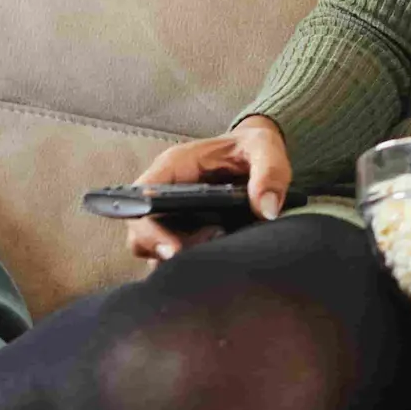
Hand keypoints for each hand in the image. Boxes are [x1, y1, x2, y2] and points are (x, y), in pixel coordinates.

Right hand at [125, 115, 291, 262]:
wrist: (257, 153)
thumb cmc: (253, 145)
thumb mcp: (265, 146)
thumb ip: (269, 172)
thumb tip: (267, 209)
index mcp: (173, 167)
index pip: (141, 199)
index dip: (148, 228)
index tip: (174, 250)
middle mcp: (165, 193)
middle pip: (142, 232)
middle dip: (166, 250)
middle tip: (205, 255)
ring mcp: (174, 216)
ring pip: (156, 250)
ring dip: (181, 259)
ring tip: (217, 253)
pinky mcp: (188, 233)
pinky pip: (177, 256)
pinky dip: (191, 263)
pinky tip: (218, 259)